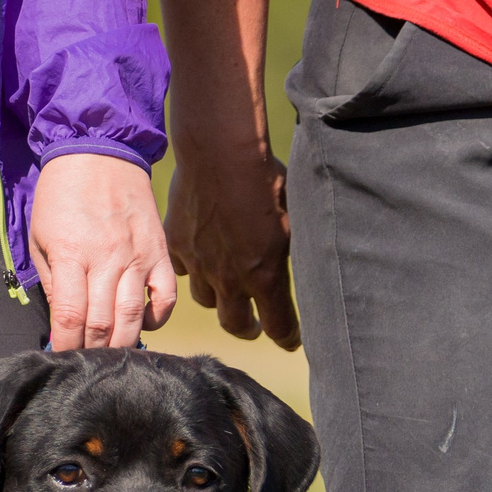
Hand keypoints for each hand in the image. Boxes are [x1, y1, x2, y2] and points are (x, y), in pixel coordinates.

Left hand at [29, 153, 176, 350]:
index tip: (61, 356)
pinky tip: (143, 323)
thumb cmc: (63, 194)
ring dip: (122, 343)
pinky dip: (156, 319)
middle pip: (102, 324)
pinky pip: (165, 299)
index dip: (65, 344)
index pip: (71, 316)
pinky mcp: (159, 254)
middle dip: (91, 350)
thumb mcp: (41, 235)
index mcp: (71, 254)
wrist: (99, 152)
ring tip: (111, 355)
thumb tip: (64, 319)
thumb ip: (52, 279)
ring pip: (133, 317)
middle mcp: (107, 260)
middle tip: (85, 361)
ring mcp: (137, 258)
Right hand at [166, 146, 299, 348]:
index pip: (279, 327)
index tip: (291, 340)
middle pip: (236, 326)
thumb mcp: (297, 219)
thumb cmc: (266, 180)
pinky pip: (182, 271)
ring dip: (220, 301)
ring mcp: (199, 263)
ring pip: (206, 301)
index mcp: (265, 276)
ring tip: (228, 292)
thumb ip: (297, 252)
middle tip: (256, 326)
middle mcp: (229, 278)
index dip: (287, 337)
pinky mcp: (176, 244)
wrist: (220, 151)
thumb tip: (314, 266)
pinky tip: (201, 261)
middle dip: (250, 329)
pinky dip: (192, 271)